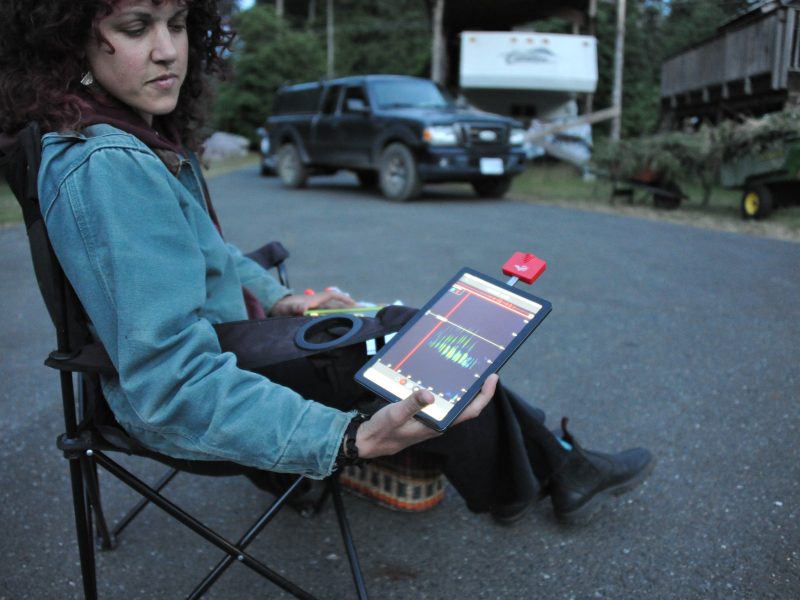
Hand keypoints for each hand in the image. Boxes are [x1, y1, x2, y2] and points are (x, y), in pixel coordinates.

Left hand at [269, 290, 356, 315]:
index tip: (354, 304)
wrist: (276, 308)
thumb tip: (303, 309)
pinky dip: (338, 320)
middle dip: (351, 308)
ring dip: (346, 315)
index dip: (344, 299)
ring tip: (358, 321)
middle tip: (363, 314)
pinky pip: (329, 317)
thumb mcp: (286, 308)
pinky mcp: (315, 315)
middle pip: (338, 305)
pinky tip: (344, 327)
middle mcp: (318, 303)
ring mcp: (317, 309)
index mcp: (315, 299)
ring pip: (335, 311)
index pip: (333, 296)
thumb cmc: (281, 307)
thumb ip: (294, 308)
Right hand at [355, 374, 497, 458]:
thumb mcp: (395, 414)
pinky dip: (448, 391)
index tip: (493, 378)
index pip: (470, 411)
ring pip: (455, 404)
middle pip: (466, 405)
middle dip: (477, 389)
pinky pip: (443, 403)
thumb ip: (412, 404)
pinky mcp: (425, 417)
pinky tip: (444, 379)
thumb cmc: (383, 430)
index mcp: (438, 424)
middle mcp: (439, 423)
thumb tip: (429, 394)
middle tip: (483, 368)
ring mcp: (433, 420)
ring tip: (468, 370)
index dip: (484, 395)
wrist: (370, 442)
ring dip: (463, 389)